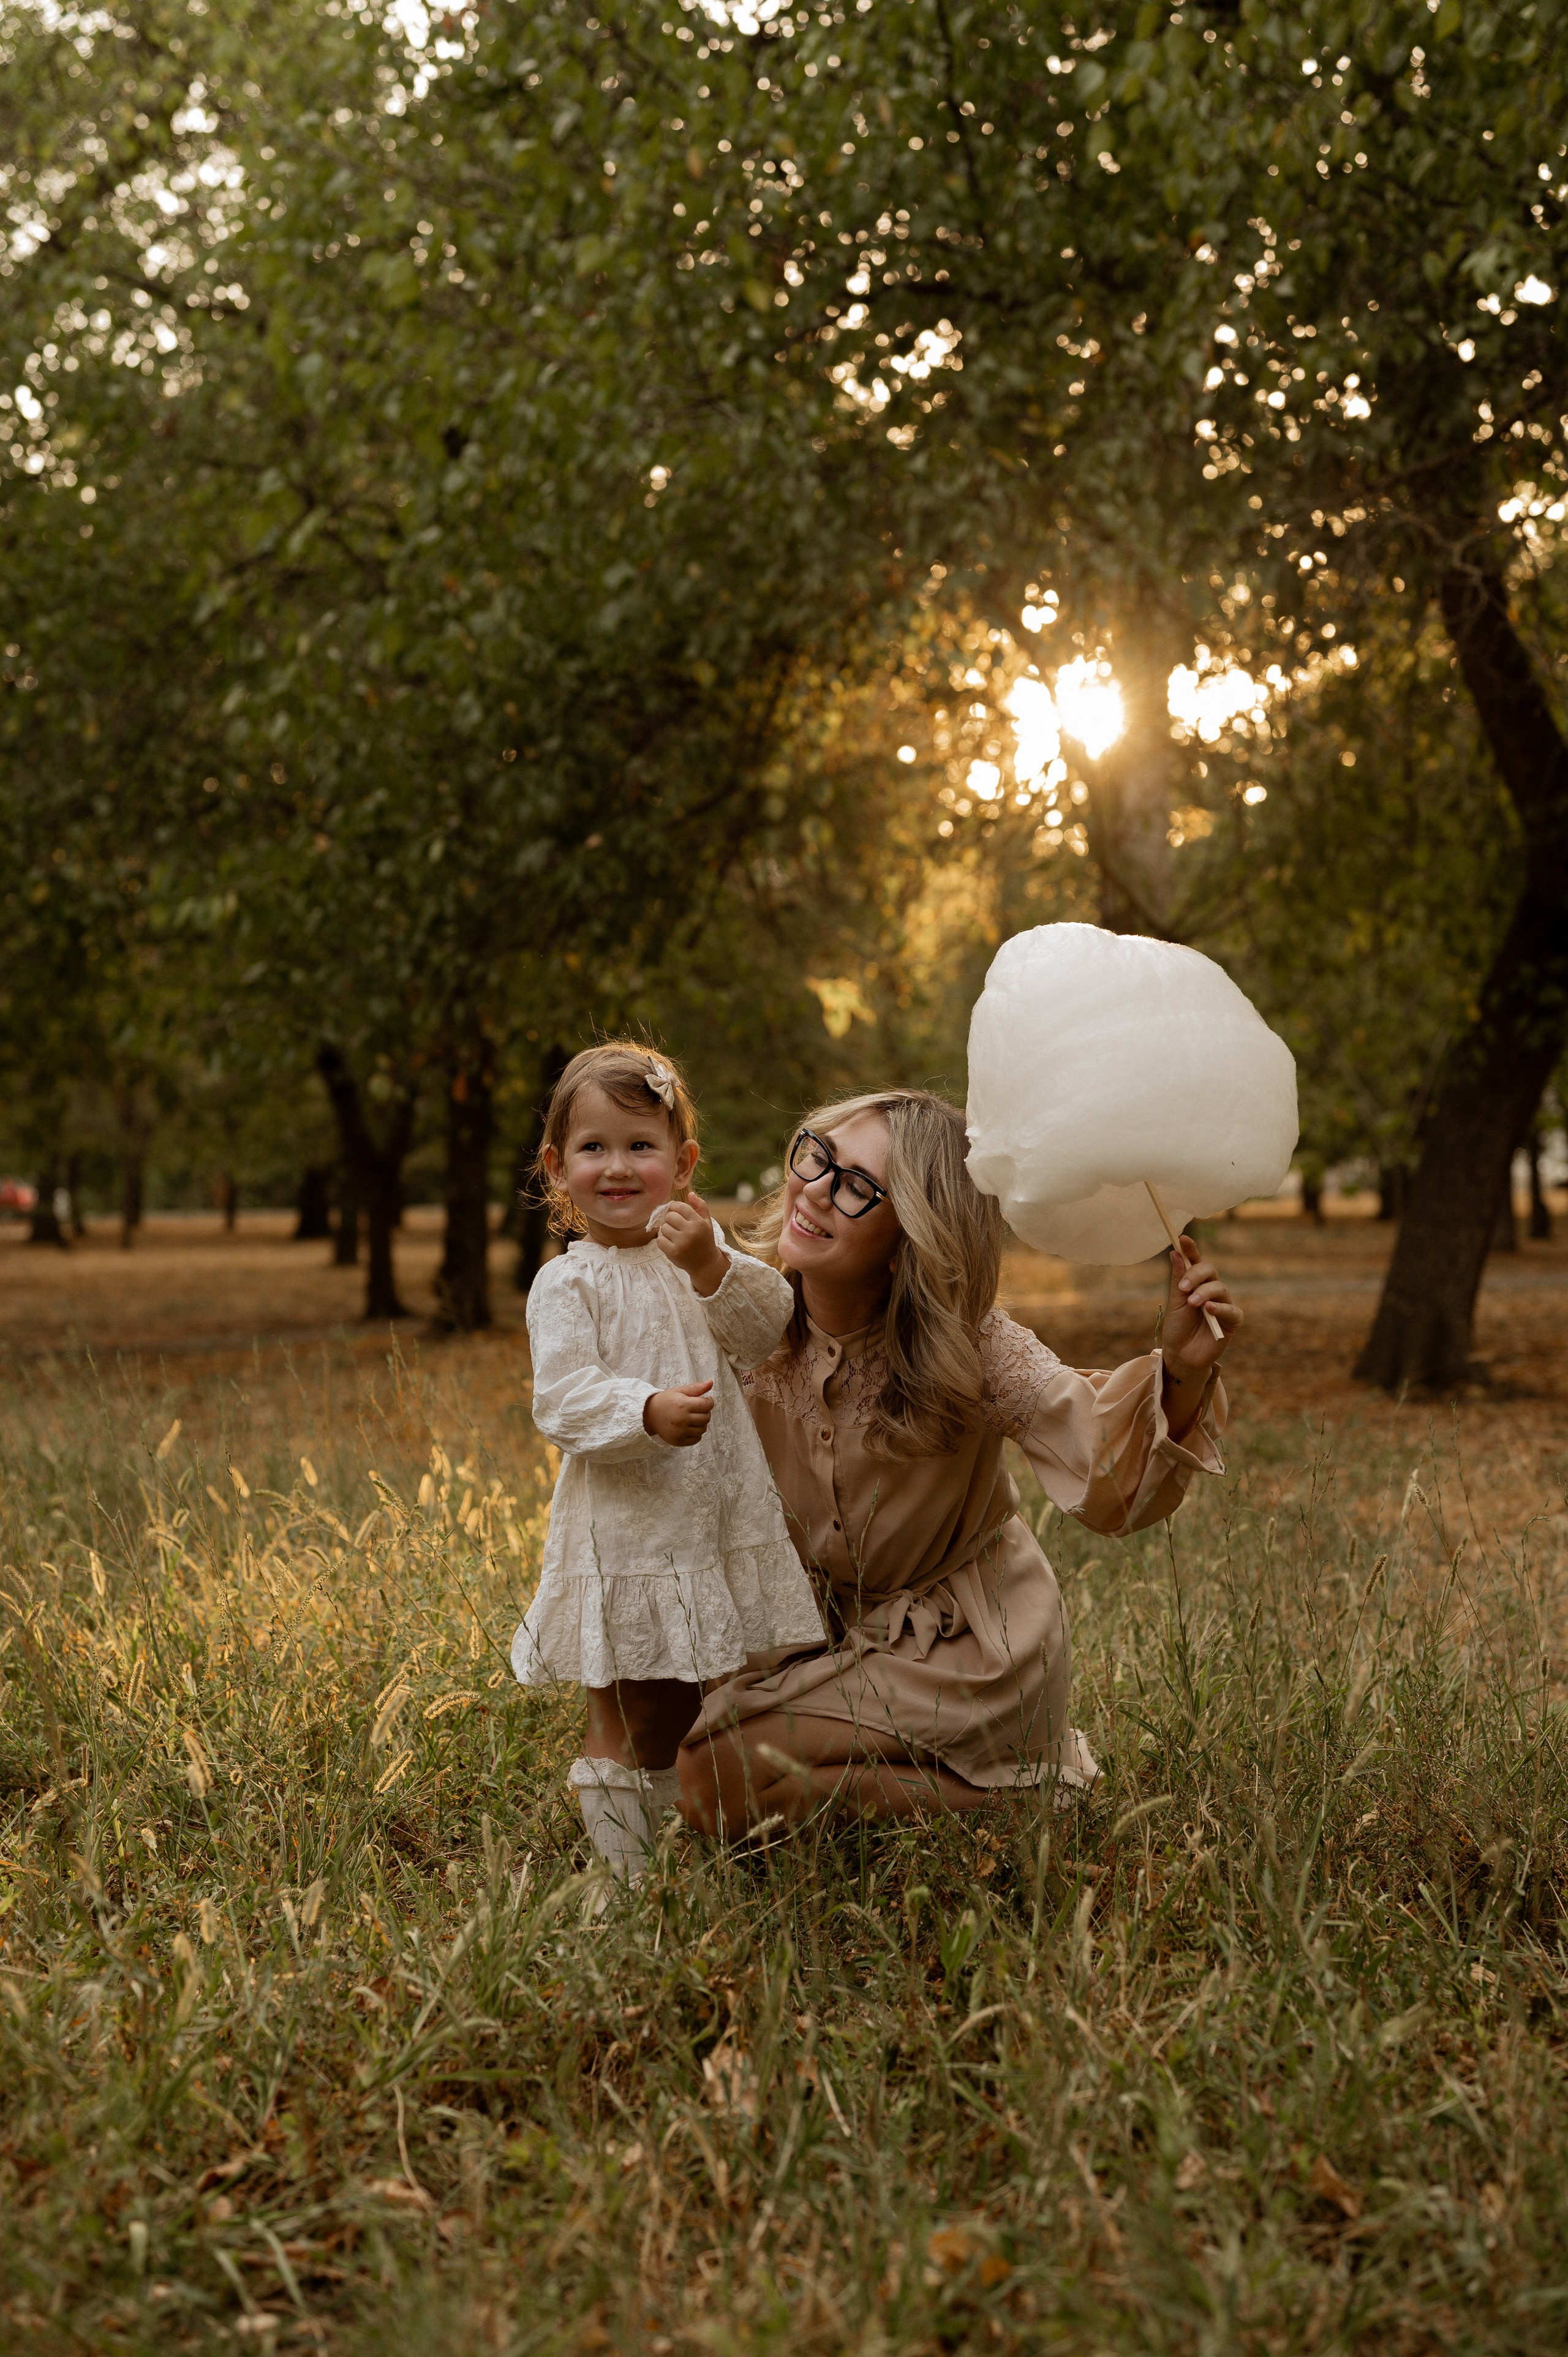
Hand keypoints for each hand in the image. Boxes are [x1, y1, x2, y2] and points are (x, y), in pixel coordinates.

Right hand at [643, 1381, 713, 1447]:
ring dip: (701, 1423)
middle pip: (706, 1417)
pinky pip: (697, 1439)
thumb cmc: (666, 1401)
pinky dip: (696, 1433)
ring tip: (693, 1418)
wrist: (649, 1414)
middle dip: (705, 1412)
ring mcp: (680, 1432)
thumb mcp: (680, 1391)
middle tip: (697, 1409)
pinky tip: (689, 1427)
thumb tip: (711, 1382)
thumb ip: (696, 1388)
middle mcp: (682, 1419)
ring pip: (703, 1429)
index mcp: (683, 1405)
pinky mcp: (678, 1441)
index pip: (707, 1405)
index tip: (705, 1400)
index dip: (709, 1401)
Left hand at [650, 1191, 727, 1297]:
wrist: (705, 1264)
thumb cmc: (704, 1240)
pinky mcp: (673, 1253)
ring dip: (667, 1231)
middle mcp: (691, 1232)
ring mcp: (681, 1243)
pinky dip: (663, 1241)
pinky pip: (659, 1240)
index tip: (676, 1213)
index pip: (679, 1206)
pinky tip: (671, 1243)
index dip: (674, 1208)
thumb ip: (700, 1206)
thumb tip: (690, 1193)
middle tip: (676, 1226)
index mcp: (699, 1222)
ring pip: (663, 1228)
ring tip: (675, 1236)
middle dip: (670, 1219)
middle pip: (669, 1216)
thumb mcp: (707, 1222)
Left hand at [1161, 1234, 1240, 1385]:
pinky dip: (1220, 1308)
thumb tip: (1175, 1253)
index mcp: (1196, 1283)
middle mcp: (1211, 1290)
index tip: (1182, 1239)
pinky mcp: (1232, 1321)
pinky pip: (1231, 1310)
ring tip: (1192, 1303)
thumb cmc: (1178, 1328)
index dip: (1191, 1249)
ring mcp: (1223, 1304)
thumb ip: (1177, 1279)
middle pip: (1210, 1271)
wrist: (1181, 1355)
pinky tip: (1208, 1309)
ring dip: (1204, 1293)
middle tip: (1183, 1287)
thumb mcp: (1174, 1302)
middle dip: (1196, 1275)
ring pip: (1220, 1288)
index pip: (1196, 1261)